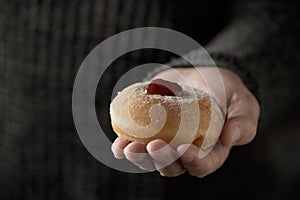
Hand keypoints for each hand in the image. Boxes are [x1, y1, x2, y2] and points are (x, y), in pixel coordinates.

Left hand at [111, 67, 259, 176]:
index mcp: (210, 151)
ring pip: (150, 159)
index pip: (203, 164)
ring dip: (138, 157)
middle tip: (153, 146)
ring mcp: (166, 142)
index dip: (194, 162)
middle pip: (171, 166)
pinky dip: (125, 146)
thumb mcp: (242, 102)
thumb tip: (230, 137)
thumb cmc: (226, 91)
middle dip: (160, 159)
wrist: (202, 76)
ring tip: (127, 148)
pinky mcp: (150, 131)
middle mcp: (185, 151)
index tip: (184, 149)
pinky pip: (136, 144)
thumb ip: (243, 120)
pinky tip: (119, 143)